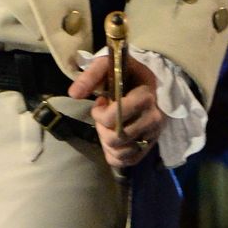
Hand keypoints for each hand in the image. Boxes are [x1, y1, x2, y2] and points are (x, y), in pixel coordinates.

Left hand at [68, 53, 163, 167]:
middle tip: (103, 115)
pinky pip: (126, 161)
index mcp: (145, 97)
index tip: (100, 102)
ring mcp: (153, 135)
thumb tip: (73, 94)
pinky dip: (114, 154)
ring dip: (106, 141)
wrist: (144, 82)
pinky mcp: (149, 147)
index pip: (117, 117)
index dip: (101, 113)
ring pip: (120, 152)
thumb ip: (90, 77)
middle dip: (101, 127)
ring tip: (109, 126)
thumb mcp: (107, 66)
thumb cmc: (124, 74)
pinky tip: (112, 139)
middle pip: (116, 138)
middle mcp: (153, 119)